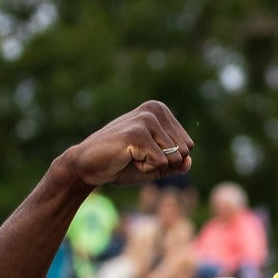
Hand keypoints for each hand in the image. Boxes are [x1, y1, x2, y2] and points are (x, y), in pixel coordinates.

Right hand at [62, 101, 194, 186]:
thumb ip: (176, 163)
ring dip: (153, 165)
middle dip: (162, 162)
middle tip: (137, 156)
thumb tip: (189, 160)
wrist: (88, 166)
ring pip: (173, 157)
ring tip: (132, 156)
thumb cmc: (122, 164)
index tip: (145, 152)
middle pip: (183, 152)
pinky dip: (145, 168)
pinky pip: (160, 163)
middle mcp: (155, 110)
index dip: (168, 159)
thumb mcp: (156, 164)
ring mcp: (146, 120)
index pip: (188, 146)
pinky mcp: (138, 134)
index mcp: (160, 111)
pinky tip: (126, 158)